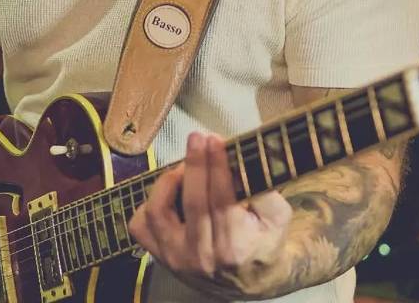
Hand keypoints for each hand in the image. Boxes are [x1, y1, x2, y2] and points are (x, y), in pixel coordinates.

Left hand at [129, 132, 291, 293]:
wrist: (249, 280)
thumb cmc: (262, 241)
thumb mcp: (277, 218)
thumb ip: (263, 189)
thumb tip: (240, 157)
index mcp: (236, 249)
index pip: (222, 201)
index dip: (217, 167)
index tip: (215, 140)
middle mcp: (204, 258)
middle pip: (193, 202)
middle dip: (195, 164)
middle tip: (198, 138)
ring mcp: (177, 259)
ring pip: (159, 211)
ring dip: (169, 181)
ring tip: (184, 167)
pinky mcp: (160, 256)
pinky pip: (140, 225)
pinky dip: (149, 202)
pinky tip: (168, 192)